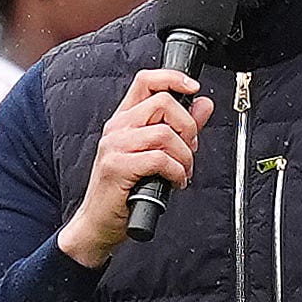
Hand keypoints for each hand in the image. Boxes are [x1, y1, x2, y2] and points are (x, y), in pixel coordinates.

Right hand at [61, 67, 212, 267]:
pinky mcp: (118, 166)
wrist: (98, 223)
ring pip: (165, 133)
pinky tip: (175, 182)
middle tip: (190, 149)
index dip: (173, 78)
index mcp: (124, 120)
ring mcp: (115, 146)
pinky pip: (160, 159)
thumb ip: (180, 127)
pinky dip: (177, 172)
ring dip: (184, 155)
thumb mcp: (155, 154)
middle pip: (162, 102)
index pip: (146, 81)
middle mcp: (117, 127)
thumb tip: (203, 105)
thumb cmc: (124, 192)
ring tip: (183, 171)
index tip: (193, 88)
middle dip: (188, 126)